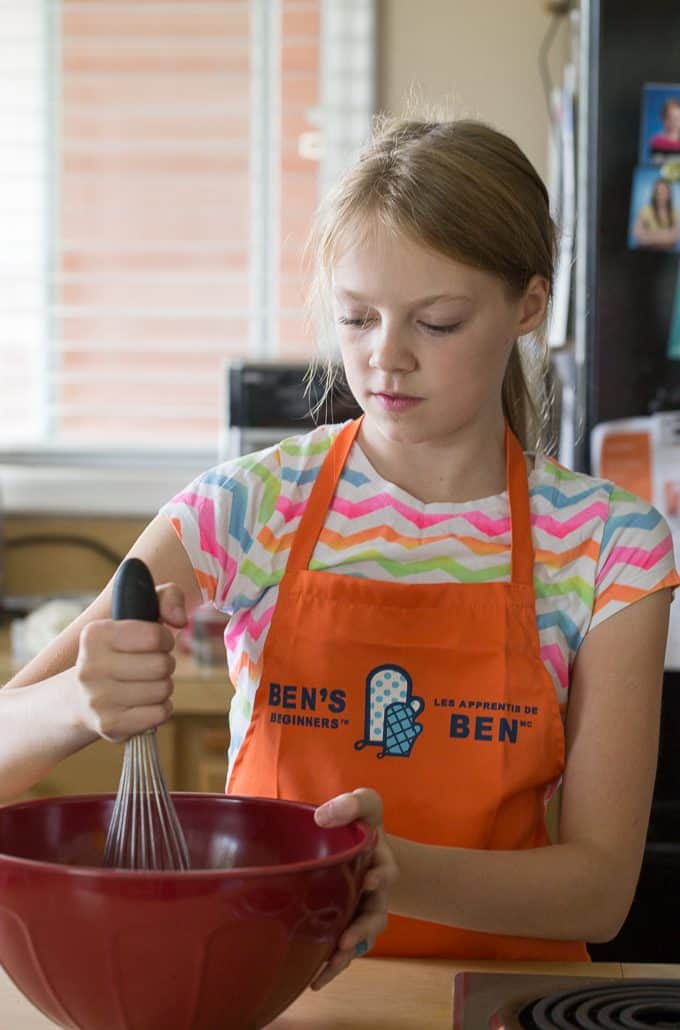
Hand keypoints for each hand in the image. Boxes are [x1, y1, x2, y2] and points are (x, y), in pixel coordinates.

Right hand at [74, 583, 187, 741]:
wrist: (79, 698)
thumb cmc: (119, 651)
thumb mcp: (137, 614)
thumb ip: (167, 598)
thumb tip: (179, 619)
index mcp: (94, 635)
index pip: (154, 636)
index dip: (164, 639)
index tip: (155, 642)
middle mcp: (89, 668)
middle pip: (162, 665)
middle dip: (164, 664)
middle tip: (150, 665)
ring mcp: (98, 700)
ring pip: (163, 690)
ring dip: (162, 686)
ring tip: (145, 683)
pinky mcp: (110, 725)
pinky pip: (160, 714)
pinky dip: (160, 708)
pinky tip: (144, 703)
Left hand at [310, 788, 397, 989]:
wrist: (357, 841)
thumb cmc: (358, 821)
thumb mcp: (364, 804)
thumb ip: (351, 804)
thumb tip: (322, 817)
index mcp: (379, 861)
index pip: (387, 870)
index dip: (382, 876)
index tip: (371, 879)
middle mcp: (374, 891)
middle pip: (376, 913)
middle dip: (364, 927)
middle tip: (348, 938)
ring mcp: (360, 910)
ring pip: (361, 936)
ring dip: (349, 950)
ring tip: (335, 959)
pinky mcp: (343, 924)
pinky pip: (342, 949)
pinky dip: (332, 966)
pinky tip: (315, 981)